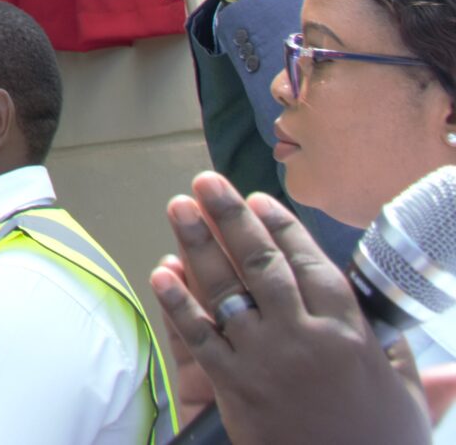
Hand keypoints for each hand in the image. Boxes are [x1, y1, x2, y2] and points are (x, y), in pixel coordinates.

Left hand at [149, 171, 430, 444]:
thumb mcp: (405, 399)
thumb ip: (403, 359)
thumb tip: (419, 338)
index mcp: (350, 335)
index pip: (312, 265)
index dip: (283, 229)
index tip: (260, 199)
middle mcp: (305, 339)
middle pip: (263, 265)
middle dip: (232, 218)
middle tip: (207, 182)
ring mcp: (266, 361)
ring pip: (226, 290)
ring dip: (198, 244)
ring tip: (179, 207)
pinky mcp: (234, 387)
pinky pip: (200, 336)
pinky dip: (179, 302)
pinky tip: (163, 271)